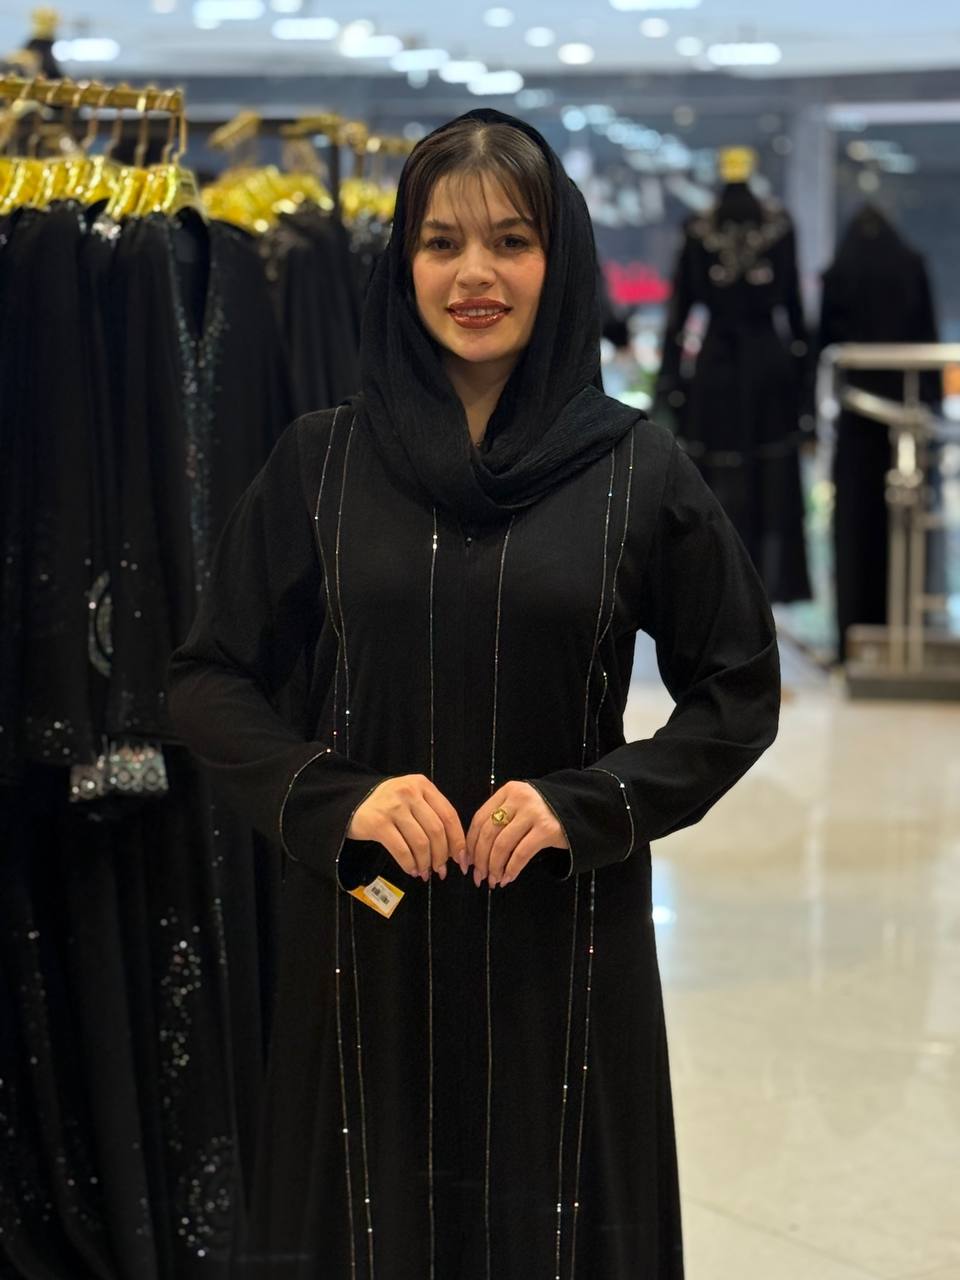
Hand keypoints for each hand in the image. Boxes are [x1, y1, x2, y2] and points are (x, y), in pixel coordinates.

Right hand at [348, 775, 465, 880]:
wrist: (351, 803)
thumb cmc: (389, 805)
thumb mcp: (412, 798)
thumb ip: (433, 815)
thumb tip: (455, 850)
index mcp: (423, 785)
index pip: (449, 815)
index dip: (458, 840)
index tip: (461, 859)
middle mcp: (409, 792)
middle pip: (436, 830)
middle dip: (442, 855)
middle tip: (441, 870)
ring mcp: (393, 806)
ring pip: (421, 842)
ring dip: (426, 863)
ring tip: (425, 872)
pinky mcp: (378, 823)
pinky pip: (402, 850)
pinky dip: (410, 864)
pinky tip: (411, 870)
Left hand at [465, 782, 567, 888]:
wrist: (580, 809)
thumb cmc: (544, 812)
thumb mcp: (520, 807)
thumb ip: (500, 819)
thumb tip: (473, 854)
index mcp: (508, 791)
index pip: (480, 819)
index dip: (470, 844)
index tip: (467, 863)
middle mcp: (519, 799)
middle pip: (489, 833)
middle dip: (480, 860)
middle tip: (479, 877)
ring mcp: (534, 813)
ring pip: (502, 845)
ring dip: (494, 867)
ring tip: (494, 880)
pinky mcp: (547, 829)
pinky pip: (521, 853)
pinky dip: (511, 869)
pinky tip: (508, 878)